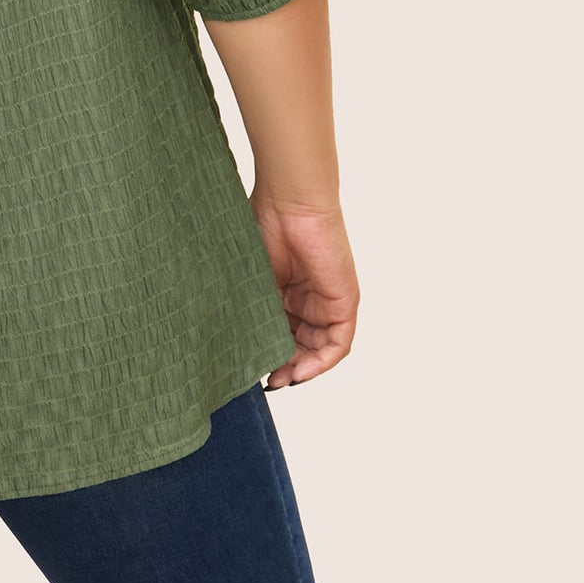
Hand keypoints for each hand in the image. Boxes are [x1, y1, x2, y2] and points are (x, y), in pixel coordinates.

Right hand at [249, 193, 358, 389]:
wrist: (288, 202)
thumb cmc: (264, 224)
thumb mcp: (252, 277)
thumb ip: (251, 308)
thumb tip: (239, 346)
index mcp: (284, 289)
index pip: (281, 332)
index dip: (269, 354)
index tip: (252, 370)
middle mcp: (307, 297)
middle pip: (301, 344)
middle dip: (285, 366)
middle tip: (269, 380)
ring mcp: (327, 299)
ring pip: (319, 347)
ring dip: (302, 368)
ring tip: (281, 378)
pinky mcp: (344, 300)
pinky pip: (338, 342)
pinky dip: (321, 360)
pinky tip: (301, 370)